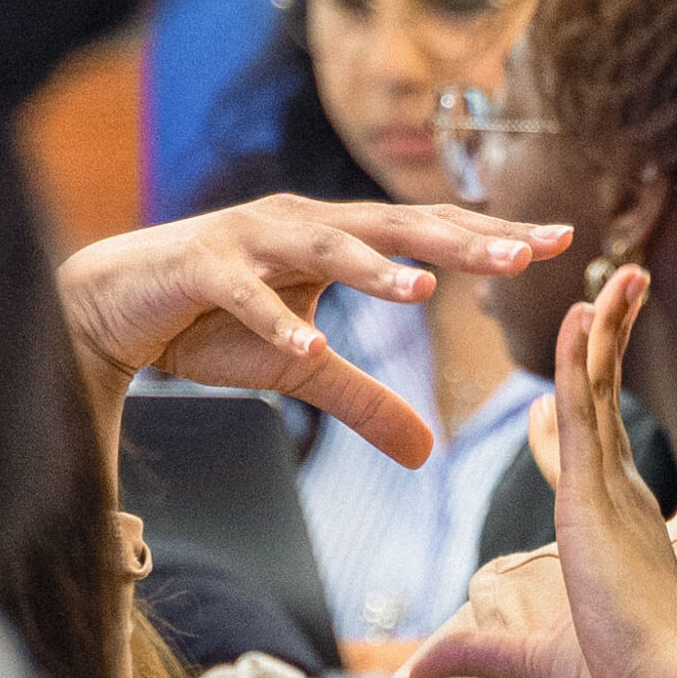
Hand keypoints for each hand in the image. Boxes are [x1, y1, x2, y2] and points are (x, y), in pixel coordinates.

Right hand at [57, 193, 570, 468]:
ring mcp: (252, 238)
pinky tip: (310, 347)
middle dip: (462, 241)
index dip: (492, 236)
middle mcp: (304, 222)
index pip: (430, 231)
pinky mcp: (201, 266)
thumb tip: (427, 455)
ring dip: (376, 269)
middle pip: (398, 227)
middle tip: (525, 255)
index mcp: (338, 237)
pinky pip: (247, 297)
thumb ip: (366, 402)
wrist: (113, 304)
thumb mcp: (304, 370)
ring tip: (426, 291)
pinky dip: (278, 321)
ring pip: (327, 247)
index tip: (563, 242)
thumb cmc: (212, 324)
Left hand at [405, 266, 676, 677]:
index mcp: (613, 526)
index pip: (588, 449)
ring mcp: (612, 489)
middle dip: (610, 341)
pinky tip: (581, 310)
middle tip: (620, 289)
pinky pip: (586, 406)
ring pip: (601, 388)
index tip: (569, 366)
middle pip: (604, 399)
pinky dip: (582, 355)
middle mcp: (619, 495)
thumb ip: (475, 651)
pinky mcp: (599, 492)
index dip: (574, 405)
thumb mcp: (534, 659)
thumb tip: (414, 669)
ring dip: (608, 328)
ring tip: (619, 275)